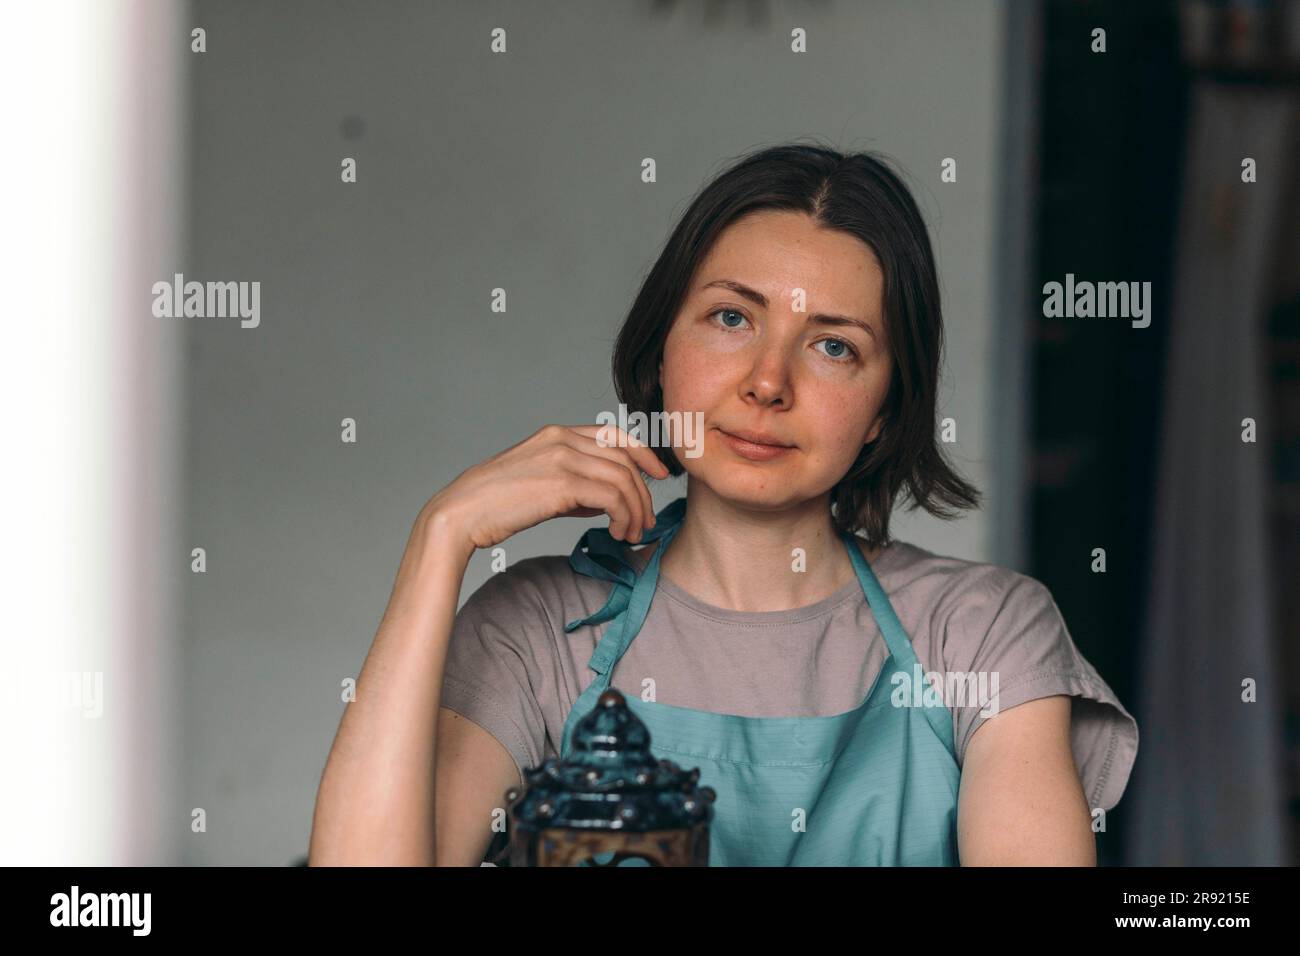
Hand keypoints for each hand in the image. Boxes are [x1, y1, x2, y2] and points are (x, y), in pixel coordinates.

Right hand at [422, 423, 671, 551]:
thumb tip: (602, 503)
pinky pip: (612, 497)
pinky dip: (623, 517)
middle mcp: (562, 440)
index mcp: (557, 434)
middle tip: (645, 521)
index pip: (616, 436)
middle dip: (643, 492)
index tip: (658, 476)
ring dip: (636, 510)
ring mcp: (562, 459)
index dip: (644, 454)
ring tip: (632, 533)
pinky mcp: (561, 483)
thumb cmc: (494, 505)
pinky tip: (618, 533)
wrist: (461, 513)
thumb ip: (572, 487)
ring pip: (623, 479)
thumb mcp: (538, 484)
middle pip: (625, 459)